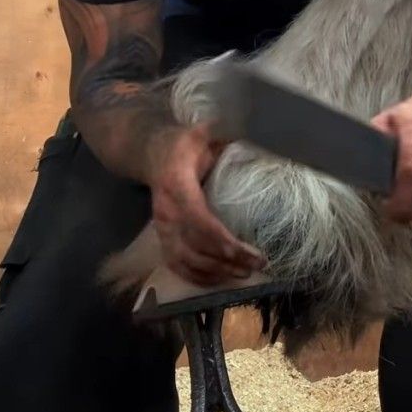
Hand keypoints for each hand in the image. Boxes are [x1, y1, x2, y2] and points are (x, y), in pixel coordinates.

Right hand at [147, 124, 264, 288]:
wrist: (152, 154)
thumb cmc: (184, 145)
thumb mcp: (203, 133)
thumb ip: (226, 133)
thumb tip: (259, 130)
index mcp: (176, 185)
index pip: (199, 221)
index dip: (224, 241)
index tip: (250, 252)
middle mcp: (166, 211)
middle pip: (195, 247)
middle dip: (227, 262)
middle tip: (258, 266)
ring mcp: (161, 227)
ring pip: (185, 260)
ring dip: (215, 273)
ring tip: (244, 275)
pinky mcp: (162, 237)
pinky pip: (175, 264)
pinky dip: (197, 277)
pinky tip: (218, 280)